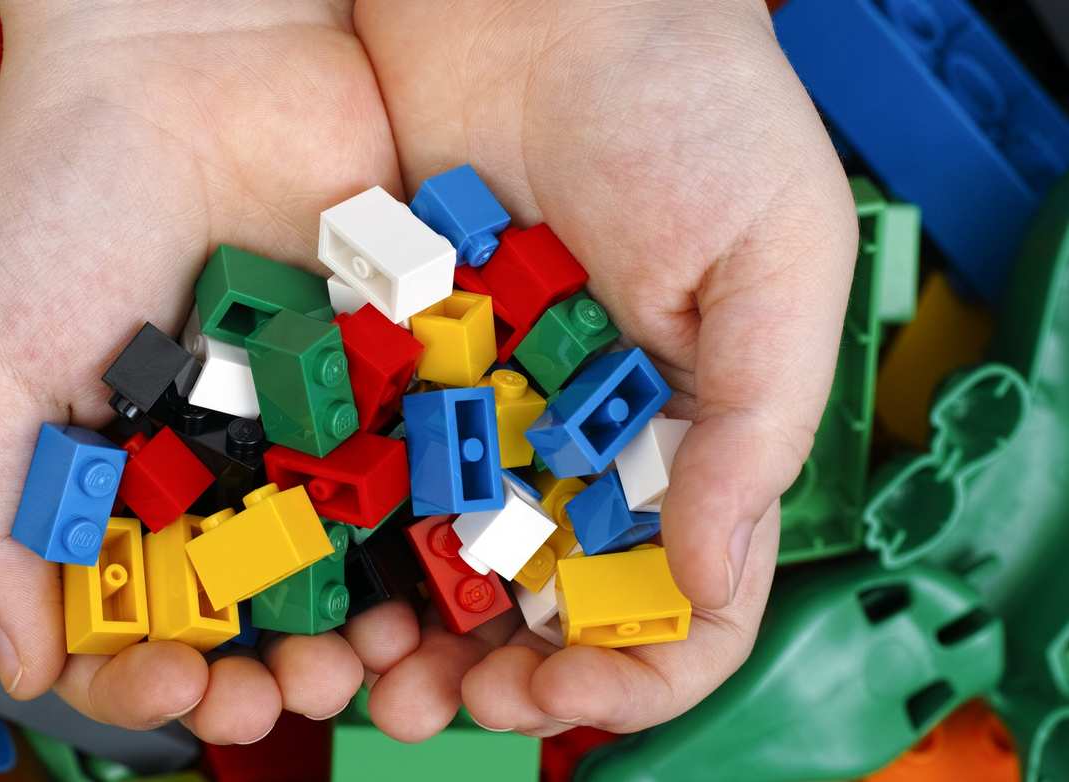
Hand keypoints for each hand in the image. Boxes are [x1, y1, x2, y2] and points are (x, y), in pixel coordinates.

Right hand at [0, 1, 398, 743]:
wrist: (182, 47)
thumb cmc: (60, 193)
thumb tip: (21, 665)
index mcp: (122, 469)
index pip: (137, 613)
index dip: (152, 672)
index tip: (176, 685)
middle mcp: (221, 455)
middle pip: (258, 603)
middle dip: (273, 667)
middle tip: (289, 689)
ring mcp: (311, 412)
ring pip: (351, 553)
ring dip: (364, 620)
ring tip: (372, 650)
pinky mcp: (390, 358)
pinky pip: (420, 458)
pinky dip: (433, 522)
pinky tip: (440, 566)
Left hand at [341, 0, 855, 738]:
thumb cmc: (689, 102)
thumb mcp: (773, 257)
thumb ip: (756, 423)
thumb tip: (714, 577)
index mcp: (693, 428)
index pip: (687, 596)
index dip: (638, 665)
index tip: (569, 680)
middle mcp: (588, 433)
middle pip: (552, 600)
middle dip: (504, 669)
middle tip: (446, 701)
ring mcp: (491, 402)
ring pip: (455, 558)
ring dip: (416, 630)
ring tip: (368, 665)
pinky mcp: (408, 357)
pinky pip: (383, 468)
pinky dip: (358, 532)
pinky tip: (327, 567)